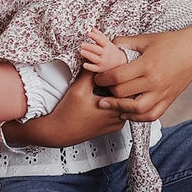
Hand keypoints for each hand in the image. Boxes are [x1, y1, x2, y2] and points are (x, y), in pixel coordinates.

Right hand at [2, 72, 126, 147]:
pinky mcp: (112, 126)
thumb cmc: (68, 114)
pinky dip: (115, 102)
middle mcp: (119, 120)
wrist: (59, 132)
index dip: (124, 78)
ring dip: (119, 94)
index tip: (117, 71)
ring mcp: (116, 124)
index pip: (131, 90)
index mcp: (115, 110)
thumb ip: (90, 73)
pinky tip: (105, 96)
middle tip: (114, 75)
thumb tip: (95, 60)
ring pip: (126, 104)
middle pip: (130, 97)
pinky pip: (119, 111)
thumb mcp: (79, 89)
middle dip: (122, 85)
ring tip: (109, 85)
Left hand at [79, 28, 127, 71]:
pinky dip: (89, 67)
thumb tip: (92, 29)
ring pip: (95, 58)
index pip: (101, 40)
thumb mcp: (107, 42)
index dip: (95, 36)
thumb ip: (99, 35)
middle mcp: (105, 54)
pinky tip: (84, 64)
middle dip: (89, 47)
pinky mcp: (100, 69)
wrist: (119, 62)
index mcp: (107, 46)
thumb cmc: (110, 51)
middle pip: (97, 50)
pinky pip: (94, 68)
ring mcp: (103, 62)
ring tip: (81, 51)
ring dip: (88, 55)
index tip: (88, 33)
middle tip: (82, 44)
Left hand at [92, 19, 191, 122]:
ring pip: (137, 110)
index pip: (117, 77)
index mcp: (147, 65)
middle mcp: (154, 82)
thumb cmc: (171, 42)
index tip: (98, 78)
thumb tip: (108, 46)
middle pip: (123, 94)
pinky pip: (152, 115)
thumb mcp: (146, 39)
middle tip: (100, 90)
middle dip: (108, 92)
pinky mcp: (169, 100)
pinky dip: (138, 117)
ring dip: (120, 108)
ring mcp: (163, 93)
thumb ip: (125, 42)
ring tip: (109, 105)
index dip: (103, 78)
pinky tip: (127, 113)